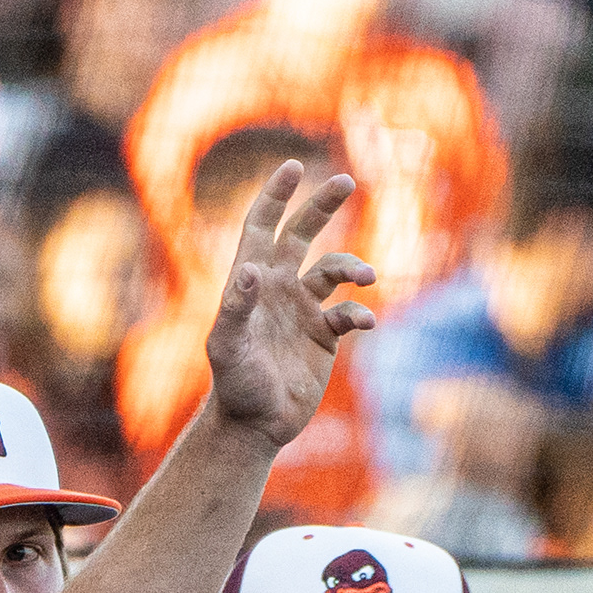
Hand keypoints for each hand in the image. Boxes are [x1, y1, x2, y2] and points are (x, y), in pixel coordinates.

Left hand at [200, 162, 376, 446]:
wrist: (254, 425)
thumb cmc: (234, 385)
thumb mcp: (227, 347)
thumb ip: (237, 308)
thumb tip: (252, 270)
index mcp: (251, 281)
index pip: (262, 227)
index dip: (276, 196)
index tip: (294, 167)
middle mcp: (279, 288)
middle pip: (303, 234)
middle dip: (322, 206)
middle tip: (346, 181)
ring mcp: (303, 310)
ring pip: (334, 270)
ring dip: (352, 267)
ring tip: (365, 278)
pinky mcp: (324, 336)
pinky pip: (349, 313)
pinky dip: (360, 313)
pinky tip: (363, 324)